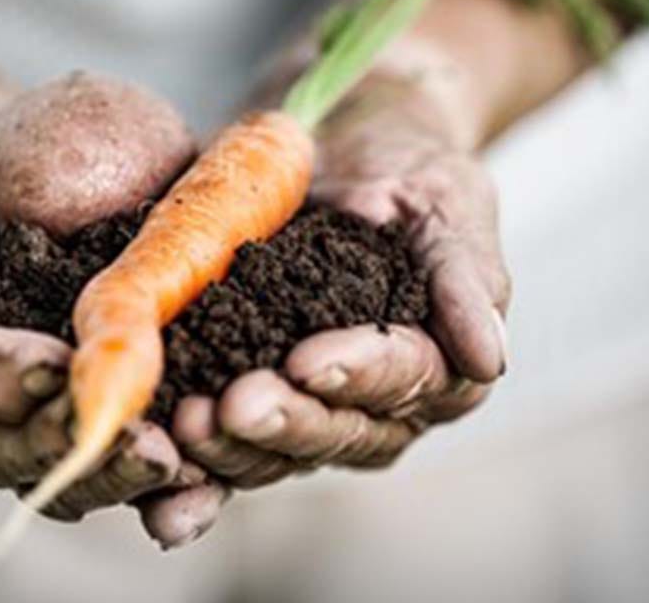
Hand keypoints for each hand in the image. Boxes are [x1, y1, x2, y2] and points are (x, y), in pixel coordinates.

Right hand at [0, 81, 213, 537]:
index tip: (51, 366)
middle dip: (60, 440)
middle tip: (132, 434)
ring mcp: (0, 411)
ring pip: (45, 461)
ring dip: (107, 470)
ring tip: (170, 462)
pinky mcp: (59, 407)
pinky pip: (93, 448)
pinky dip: (137, 471)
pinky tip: (193, 473)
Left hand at [170, 69, 509, 495]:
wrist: (338, 142)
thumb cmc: (407, 169)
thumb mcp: (446, 205)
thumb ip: (466, 278)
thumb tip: (489, 358)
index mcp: (435, 365)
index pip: (403, 379)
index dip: (358, 374)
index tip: (310, 360)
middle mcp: (374, 405)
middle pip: (335, 430)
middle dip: (285, 421)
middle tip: (234, 406)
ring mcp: (306, 408)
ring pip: (274, 452)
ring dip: (229, 450)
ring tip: (185, 426)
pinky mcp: (243, 400)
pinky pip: (221, 451)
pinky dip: (192, 483)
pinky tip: (160, 506)